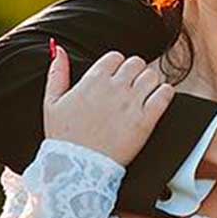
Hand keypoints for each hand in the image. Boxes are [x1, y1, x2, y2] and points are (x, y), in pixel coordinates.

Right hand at [42, 46, 173, 165]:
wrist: (78, 167)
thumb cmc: (64, 138)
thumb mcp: (52, 103)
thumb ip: (57, 73)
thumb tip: (59, 50)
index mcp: (92, 81)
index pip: (116, 57)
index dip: (117, 66)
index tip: (116, 78)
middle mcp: (114, 88)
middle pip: (136, 63)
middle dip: (134, 72)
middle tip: (131, 86)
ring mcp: (131, 104)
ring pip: (152, 76)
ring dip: (150, 82)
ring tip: (144, 94)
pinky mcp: (146, 120)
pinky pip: (165, 94)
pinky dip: (165, 93)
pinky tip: (158, 100)